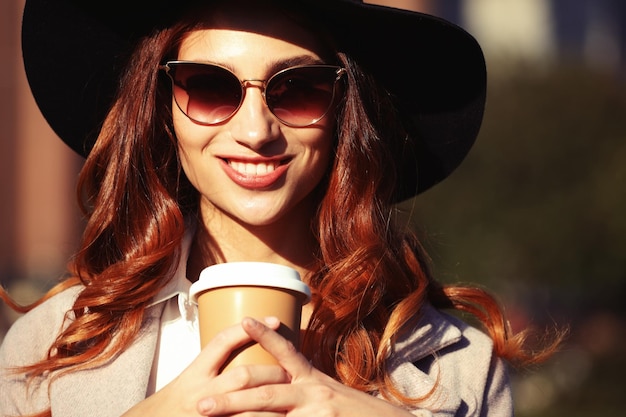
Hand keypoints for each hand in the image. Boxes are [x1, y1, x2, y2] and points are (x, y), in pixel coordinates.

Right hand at [121, 318, 289, 416]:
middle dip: (270, 373)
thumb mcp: (189, 379)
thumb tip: (245, 347)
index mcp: (195, 373)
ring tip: (289, 402)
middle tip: (289, 372)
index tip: (274, 320)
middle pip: (242, 376)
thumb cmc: (174, 403)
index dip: (248, 329)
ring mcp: (208, 415)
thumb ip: (215, 366)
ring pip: (247, 408)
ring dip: (271, 405)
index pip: (222, 342)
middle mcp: (200, 392)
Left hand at [196, 317, 414, 416]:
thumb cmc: (354, 412)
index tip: (243, 320)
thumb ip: (304, 385)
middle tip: (200, 404)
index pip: (287, 352)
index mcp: (313, 380)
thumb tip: (278, 380)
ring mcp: (317, 414)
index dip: (264, 336)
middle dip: (231, 399)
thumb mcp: (328, 392)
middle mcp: (314, 394)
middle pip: (266, 392)